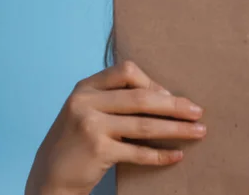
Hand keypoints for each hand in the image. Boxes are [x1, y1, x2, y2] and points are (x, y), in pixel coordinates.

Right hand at [25, 61, 205, 194]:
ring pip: (145, 125)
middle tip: (198, 112)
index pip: (126, 71)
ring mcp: (90, 126)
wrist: (49, 176)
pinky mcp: (97, 151)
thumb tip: (167, 96)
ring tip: (199, 132)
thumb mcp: (88, 110)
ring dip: (177, 130)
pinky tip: (177, 155)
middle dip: (175, 105)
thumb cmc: (77, 140)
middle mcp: (85, 102)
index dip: (153, 82)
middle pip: (141, 98)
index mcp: (86, 87)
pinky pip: (138, 152)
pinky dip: (161, 155)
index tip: (170, 96)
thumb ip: (116, 98)